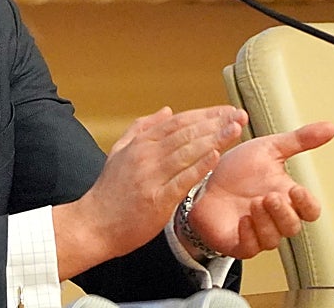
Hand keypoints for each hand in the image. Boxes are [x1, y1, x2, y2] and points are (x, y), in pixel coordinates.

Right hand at [54, 105, 245, 278]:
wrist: (95, 223)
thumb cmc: (109, 191)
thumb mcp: (119, 151)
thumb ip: (141, 129)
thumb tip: (166, 110)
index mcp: (139, 144)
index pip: (177, 122)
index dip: (204, 114)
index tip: (227, 110)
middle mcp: (145, 156)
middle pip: (185, 133)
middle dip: (215, 123)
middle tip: (239, 115)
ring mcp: (150, 177)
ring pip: (186, 152)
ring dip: (214, 139)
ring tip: (235, 130)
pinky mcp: (157, 199)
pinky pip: (181, 180)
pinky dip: (199, 167)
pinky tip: (216, 156)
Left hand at [185, 120, 333, 258]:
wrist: (200, 179)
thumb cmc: (236, 169)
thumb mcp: (267, 149)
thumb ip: (298, 140)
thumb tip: (330, 127)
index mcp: (286, 198)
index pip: (309, 210)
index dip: (307, 203)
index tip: (296, 189)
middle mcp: (273, 218)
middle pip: (292, 226)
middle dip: (284, 213)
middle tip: (271, 197)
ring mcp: (256, 232)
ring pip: (273, 238)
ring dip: (266, 222)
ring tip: (255, 203)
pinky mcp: (237, 242)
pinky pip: (250, 248)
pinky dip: (249, 235)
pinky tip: (243, 220)